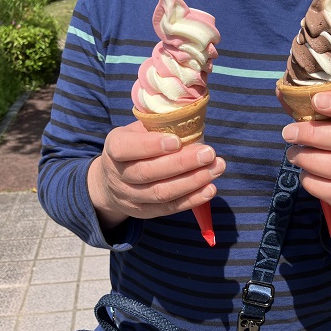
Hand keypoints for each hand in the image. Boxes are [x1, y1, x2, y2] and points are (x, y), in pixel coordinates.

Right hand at [87, 121, 225, 229]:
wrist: (114, 181)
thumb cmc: (136, 146)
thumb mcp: (139, 130)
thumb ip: (158, 125)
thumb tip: (191, 118)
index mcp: (114, 147)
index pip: (125, 148)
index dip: (151, 145)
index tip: (177, 140)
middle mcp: (118, 174)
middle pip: (148, 172)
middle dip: (182, 163)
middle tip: (209, 153)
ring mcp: (129, 196)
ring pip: (161, 193)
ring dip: (193, 181)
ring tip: (216, 168)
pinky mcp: (144, 212)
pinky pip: (170, 208)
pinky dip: (192, 199)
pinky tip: (210, 189)